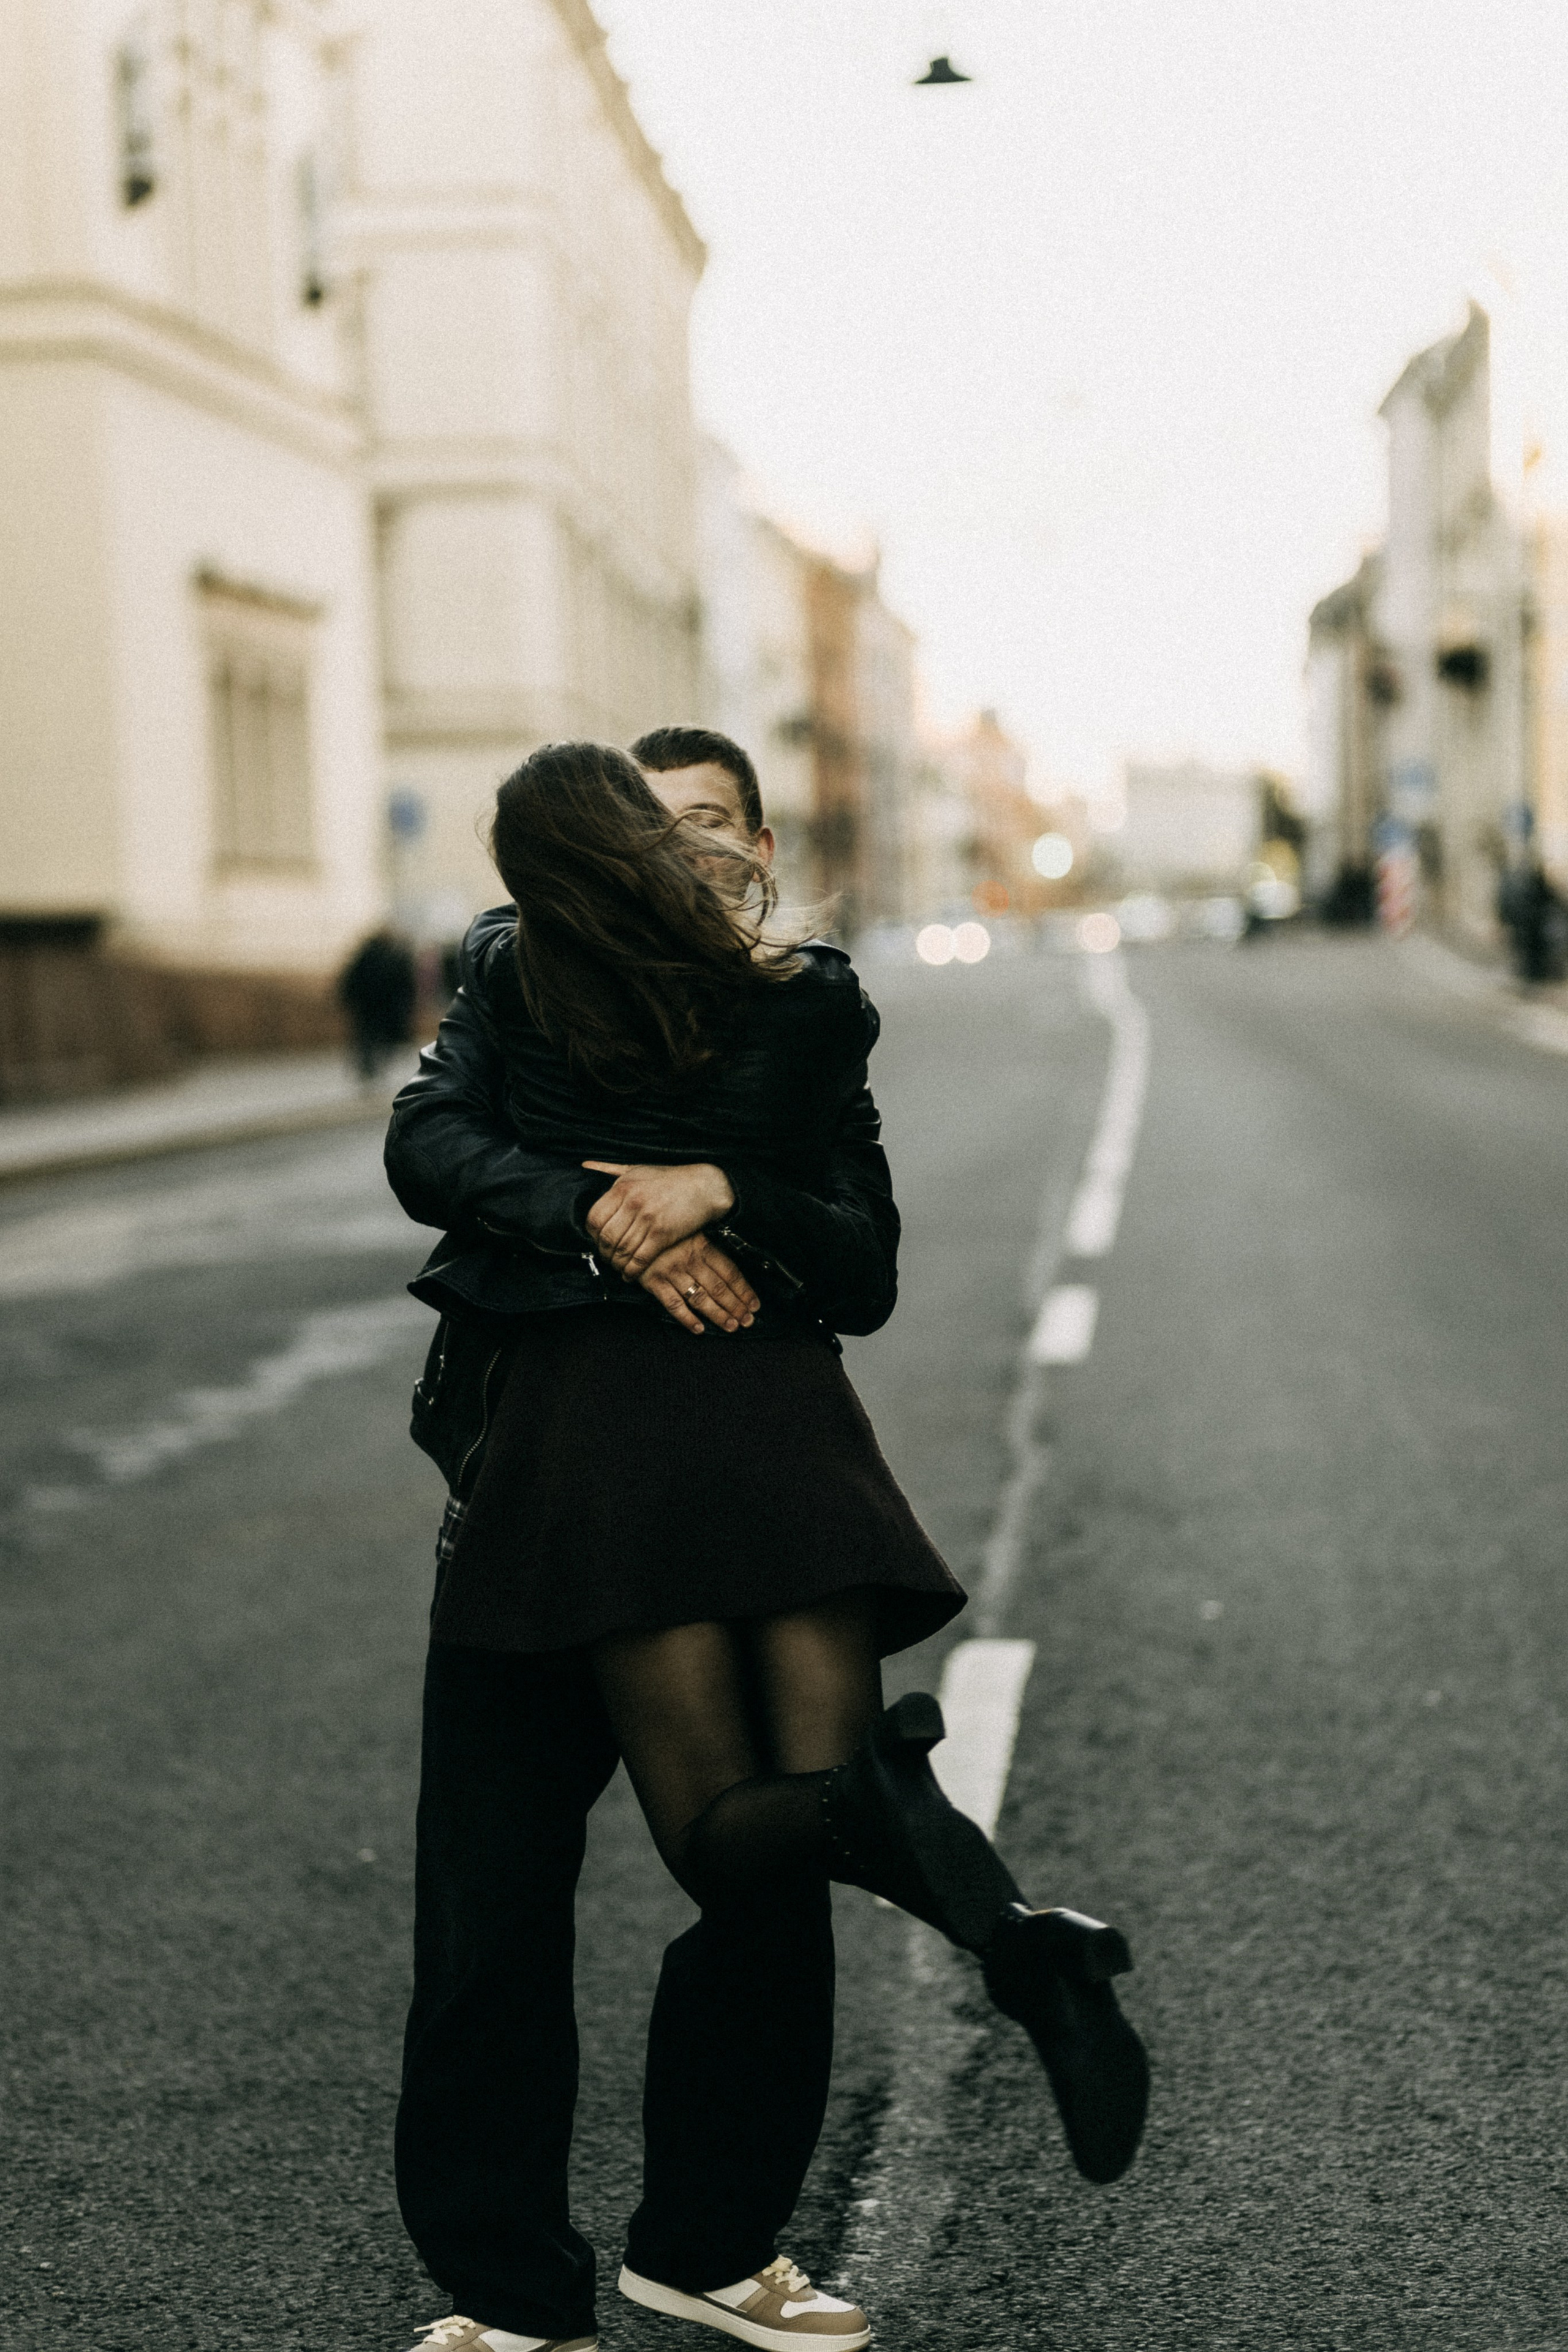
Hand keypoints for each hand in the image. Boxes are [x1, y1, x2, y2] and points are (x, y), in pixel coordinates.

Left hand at [583, 1161, 735, 1278]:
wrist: (704, 1186)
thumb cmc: (669, 1178)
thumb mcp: (636, 1168)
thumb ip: (609, 1168)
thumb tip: (585, 1165)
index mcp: (622, 1187)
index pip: (594, 1218)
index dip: (592, 1235)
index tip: (598, 1241)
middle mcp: (632, 1203)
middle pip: (606, 1238)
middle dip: (604, 1253)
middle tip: (607, 1258)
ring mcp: (647, 1219)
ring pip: (622, 1250)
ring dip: (617, 1264)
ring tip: (619, 1267)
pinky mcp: (662, 1234)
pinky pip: (640, 1258)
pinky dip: (632, 1271)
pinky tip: (630, 1275)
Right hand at [640, 1235, 759, 1335]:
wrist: (630, 1229)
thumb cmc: (665, 1231)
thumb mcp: (690, 1230)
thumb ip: (708, 1247)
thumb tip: (729, 1267)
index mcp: (702, 1246)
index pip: (730, 1272)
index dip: (744, 1290)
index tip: (754, 1304)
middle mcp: (690, 1261)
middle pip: (719, 1288)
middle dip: (736, 1306)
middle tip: (748, 1321)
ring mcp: (672, 1273)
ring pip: (700, 1298)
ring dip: (718, 1314)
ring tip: (731, 1326)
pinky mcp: (654, 1283)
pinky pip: (674, 1304)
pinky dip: (687, 1318)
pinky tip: (699, 1329)